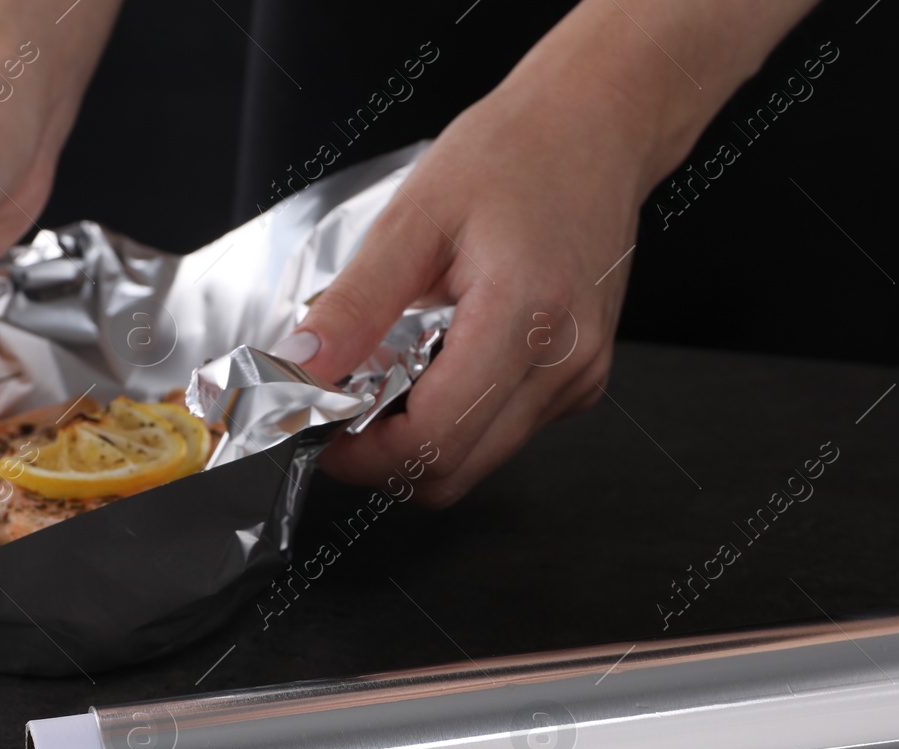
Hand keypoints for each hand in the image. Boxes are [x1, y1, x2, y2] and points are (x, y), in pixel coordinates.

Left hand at [285, 0, 814, 506]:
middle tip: (343, 412)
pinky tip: (440, 362)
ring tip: (391, 376)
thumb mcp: (414, 217)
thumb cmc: (516, 154)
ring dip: (422, 439)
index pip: (434, 439)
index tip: (320, 434)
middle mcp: (563, 364)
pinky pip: (504, 433)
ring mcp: (578, 378)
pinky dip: (458, 418)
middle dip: (386, 457)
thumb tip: (302, 368)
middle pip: (454, 471)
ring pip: (478, 461)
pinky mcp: (580, 381)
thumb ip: (356, 304)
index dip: (364, 456)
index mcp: (524, 320)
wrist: (595, 128)